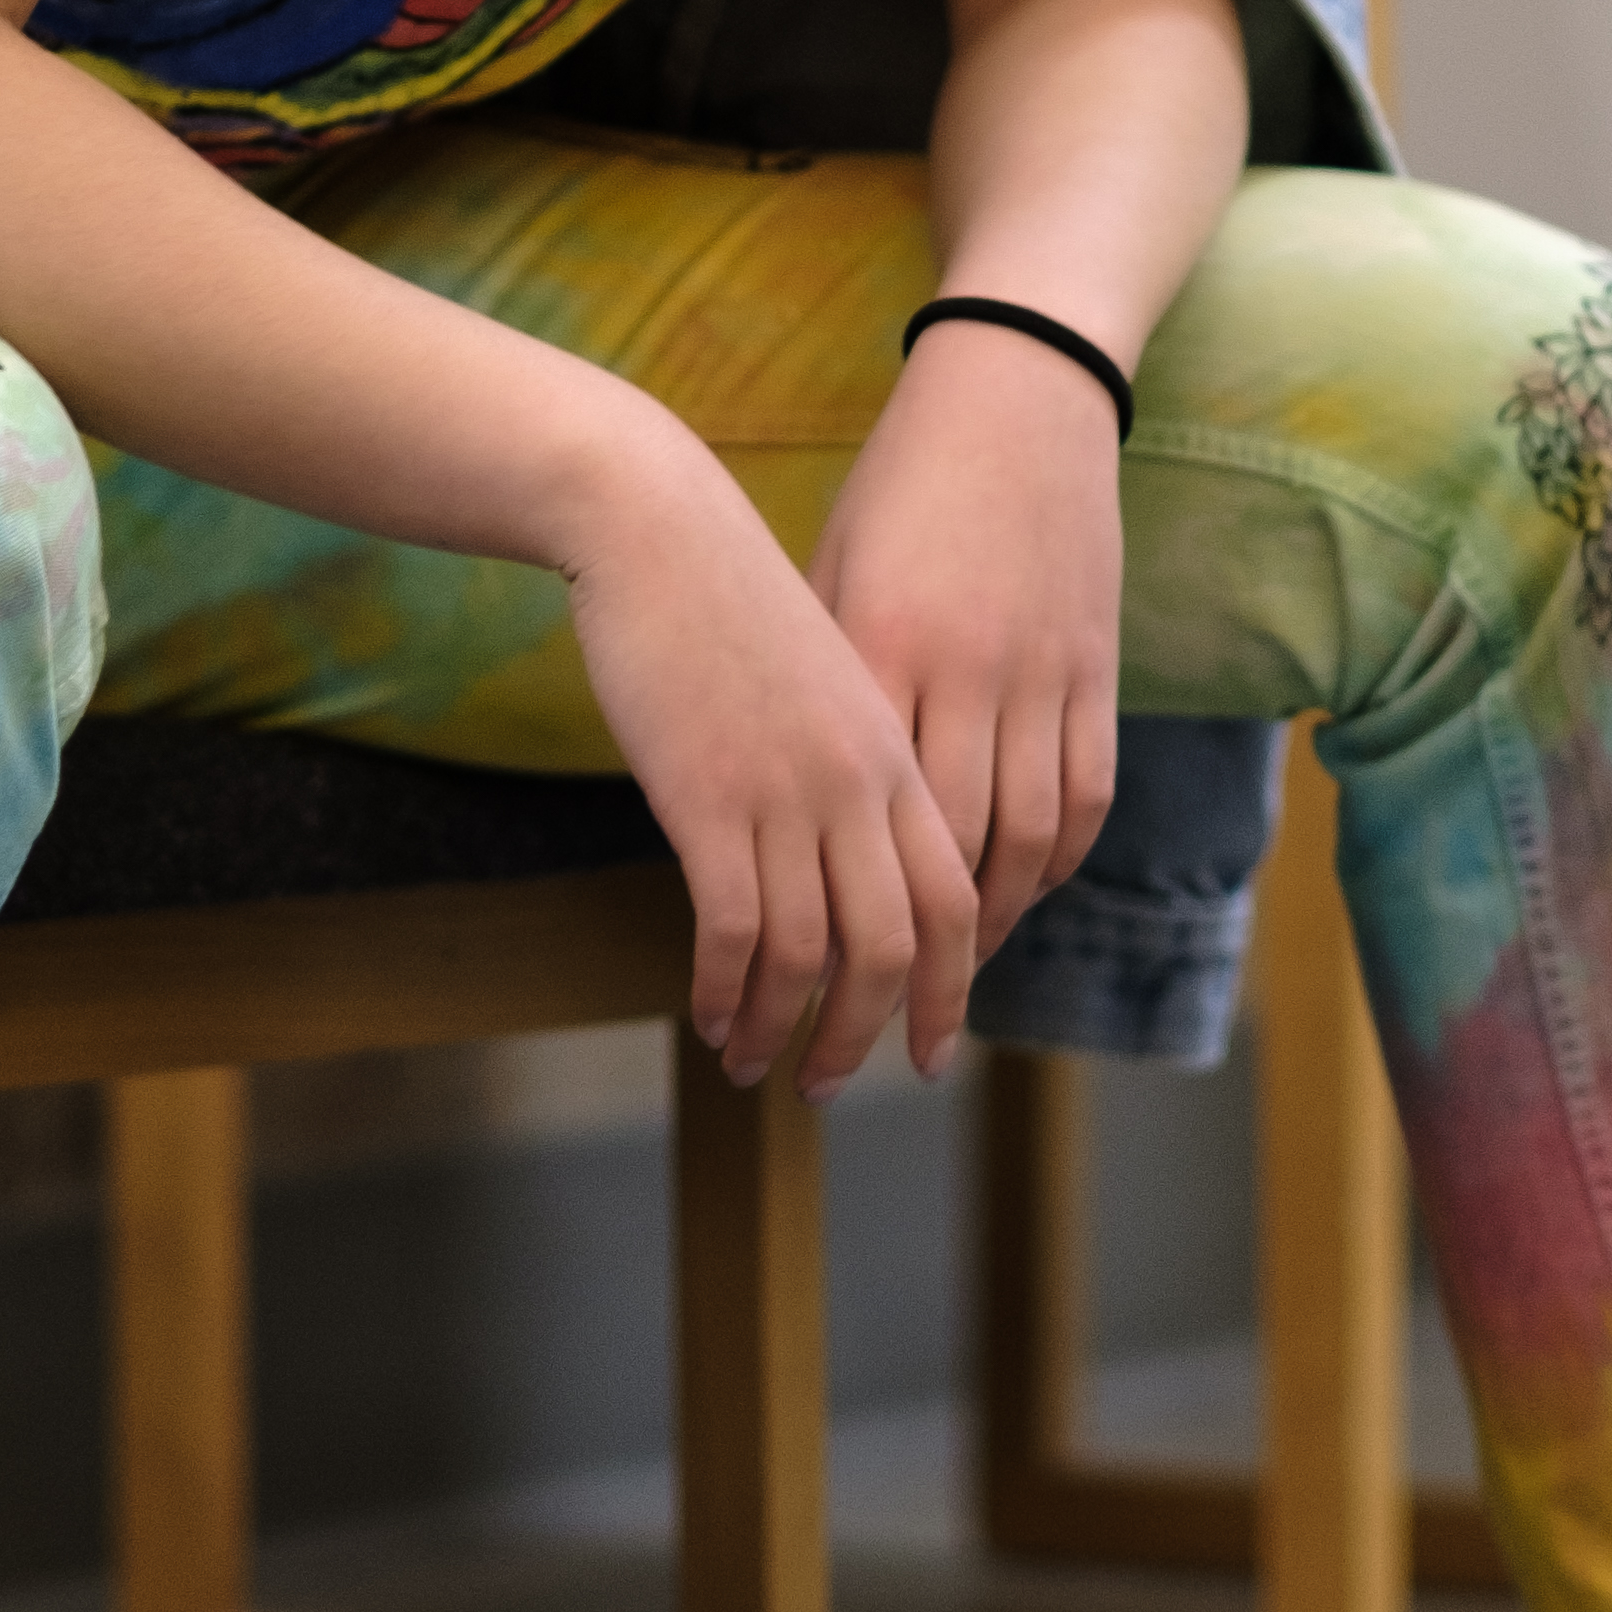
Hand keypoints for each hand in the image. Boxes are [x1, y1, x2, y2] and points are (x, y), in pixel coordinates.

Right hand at [552, 415, 984, 1099]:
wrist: (657, 526)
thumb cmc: (726, 602)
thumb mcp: (818, 683)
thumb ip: (846, 767)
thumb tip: (838, 862)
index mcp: (897, 751)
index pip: (954, 900)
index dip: (951, 989)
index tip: (929, 1052)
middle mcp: (860, 782)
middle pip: (897, 945)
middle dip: (868, 1033)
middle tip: (828, 1085)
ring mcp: (788, 792)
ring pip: (812, 953)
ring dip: (784, 1027)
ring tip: (752, 1063)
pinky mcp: (709, 798)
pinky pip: (733, 931)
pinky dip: (726, 991)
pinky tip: (708, 1015)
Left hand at [810, 318, 1124, 988]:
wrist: (1016, 393)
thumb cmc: (899, 484)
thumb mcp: (835, 575)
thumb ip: (824, 682)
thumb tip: (783, 794)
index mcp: (880, 648)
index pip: (855, 816)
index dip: (828, 917)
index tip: (793, 988)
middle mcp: (965, 672)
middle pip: (943, 858)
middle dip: (907, 963)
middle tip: (873, 1035)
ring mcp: (1042, 671)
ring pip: (1024, 842)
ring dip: (988, 928)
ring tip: (948, 985)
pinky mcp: (1097, 665)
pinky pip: (1084, 795)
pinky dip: (1055, 860)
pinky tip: (1020, 896)